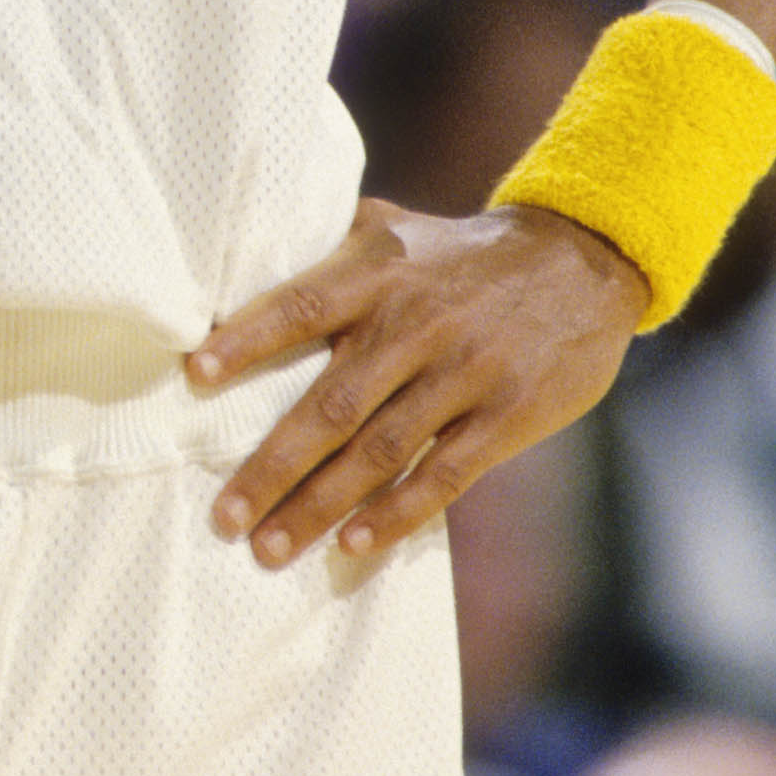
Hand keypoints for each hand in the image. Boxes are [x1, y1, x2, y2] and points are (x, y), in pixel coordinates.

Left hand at [187, 197, 641, 566]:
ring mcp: (463, 373)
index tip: (195, 376)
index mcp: (380, 273)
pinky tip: (354, 545)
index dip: (248, 338)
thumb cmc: (464, 253)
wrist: (581, 260)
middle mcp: (416, 323)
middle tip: (224, 516)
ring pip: (380, 450)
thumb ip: (330, 249)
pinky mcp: (505, 415)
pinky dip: (397, 513)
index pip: (302, 305)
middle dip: (272, 465)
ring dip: (320, 504)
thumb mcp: (396, 228)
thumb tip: (243, 257)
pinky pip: (443, 474)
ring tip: (270, 547)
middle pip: (332, 403)